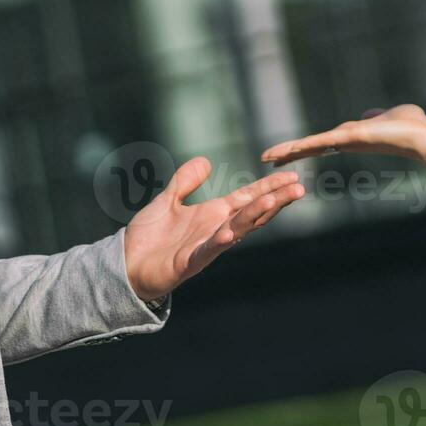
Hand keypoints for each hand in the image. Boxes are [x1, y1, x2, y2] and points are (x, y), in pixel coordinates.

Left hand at [123, 157, 303, 301]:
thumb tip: (205, 161)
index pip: (248, 198)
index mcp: (213, 215)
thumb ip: (185, 181)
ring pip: (236, 229)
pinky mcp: (188, 262)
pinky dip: (218, 242)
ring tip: (275, 200)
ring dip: (255, 215)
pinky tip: (229, 232)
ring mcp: (205, 247)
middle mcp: (215, 230)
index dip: (269, 187)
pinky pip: (207, 250)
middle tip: (299, 188)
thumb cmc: (148, 237)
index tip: (293, 176)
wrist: (126, 265)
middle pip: (251, 213)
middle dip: (274, 200)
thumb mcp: (168, 200)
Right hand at [258, 104, 425, 171]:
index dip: (304, 146)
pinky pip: (323, 141)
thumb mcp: (389, 114)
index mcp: (353, 135)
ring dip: (290, 151)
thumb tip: (370, 115)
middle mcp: (347, 140)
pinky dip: (305, 145)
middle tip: (267, 159)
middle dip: (289, 152)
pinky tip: (289, 150)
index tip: (287, 151)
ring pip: (313, 145)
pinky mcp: (351, 138)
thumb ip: (376, 115)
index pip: (321, 141)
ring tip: (268, 157)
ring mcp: (347, 141)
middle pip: (312, 146)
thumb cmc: (414, 126)